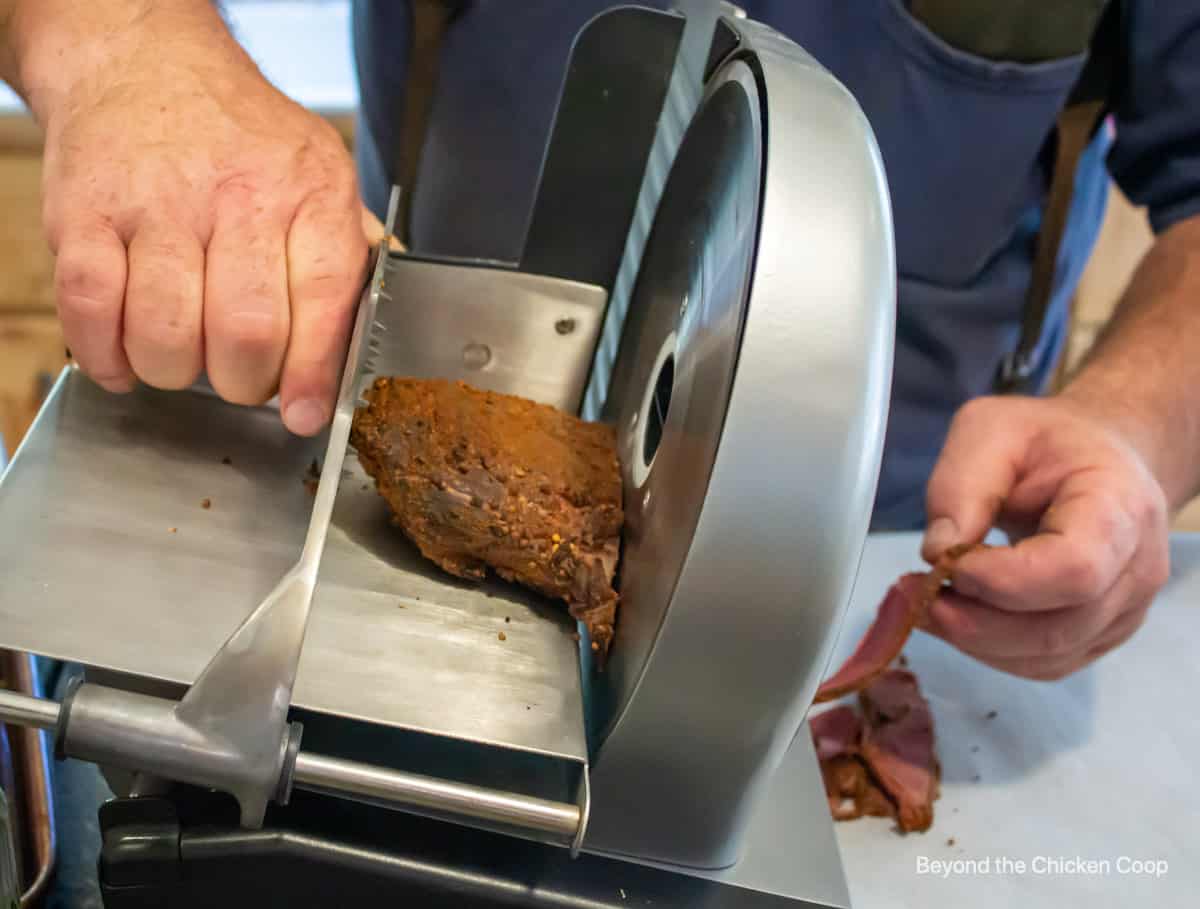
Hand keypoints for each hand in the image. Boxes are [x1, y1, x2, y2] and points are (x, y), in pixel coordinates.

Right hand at [30, 2, 367, 435]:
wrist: (146, 63)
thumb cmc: (244, 138)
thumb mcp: (321, 174)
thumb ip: (353, 253)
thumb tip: (384, 331)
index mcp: (309, 194)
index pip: (323, 301)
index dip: (314, 374)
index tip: (306, 415)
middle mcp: (237, 196)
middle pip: (246, 333)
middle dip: (244, 384)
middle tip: (240, 378)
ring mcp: (156, 204)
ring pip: (167, 335)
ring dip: (175, 373)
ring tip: (183, 357)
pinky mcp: (84, 214)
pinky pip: (91, 310)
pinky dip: (106, 357)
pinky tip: (124, 357)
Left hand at [918, 395, 1169, 679]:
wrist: (1098, 459)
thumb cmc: (1046, 443)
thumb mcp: (990, 430)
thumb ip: (960, 485)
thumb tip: (939, 553)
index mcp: (1119, 506)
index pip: (1075, 569)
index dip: (1003, 581)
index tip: (948, 563)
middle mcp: (1136, 568)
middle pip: (1057, 626)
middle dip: (974, 621)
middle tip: (914, 593)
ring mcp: (1124, 610)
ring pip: (1047, 656)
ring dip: (974, 640)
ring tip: (925, 603)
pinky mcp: (1099, 634)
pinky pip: (1043, 663)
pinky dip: (990, 650)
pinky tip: (956, 617)